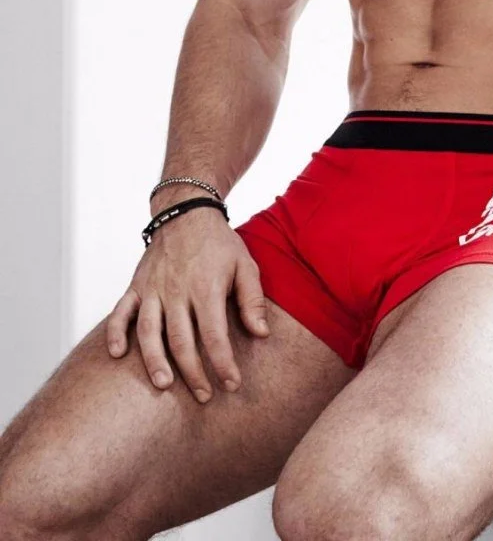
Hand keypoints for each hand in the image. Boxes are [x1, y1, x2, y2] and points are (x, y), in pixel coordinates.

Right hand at [105, 210, 269, 403]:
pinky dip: (115, 333)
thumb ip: (253, 300)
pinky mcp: (136, 286)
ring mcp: (153, 288)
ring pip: (149, 332)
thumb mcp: (246, 264)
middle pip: (182, 340)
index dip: (223, 363)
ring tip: (164, 386)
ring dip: (155, 361)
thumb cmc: (220, 243)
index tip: (232, 384)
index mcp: (207, 287)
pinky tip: (117, 355)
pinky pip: (121, 312)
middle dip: (193, 373)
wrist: (187, 211)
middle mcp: (177, 290)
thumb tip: (262, 334)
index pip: (214, 335)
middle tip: (204, 396)